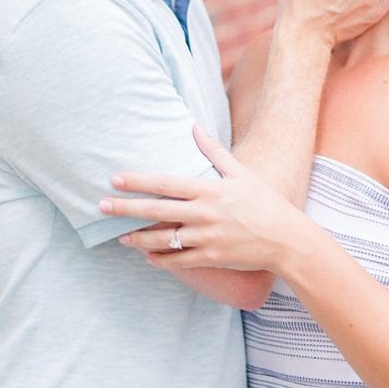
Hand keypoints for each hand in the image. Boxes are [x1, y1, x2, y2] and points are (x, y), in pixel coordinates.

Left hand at [101, 126, 307, 272]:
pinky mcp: (212, 258)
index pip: (165, 183)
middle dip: (125, 209)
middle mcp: (205, 213)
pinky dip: (161, 260)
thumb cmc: (264, 202)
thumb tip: (194, 126)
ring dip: (138, 238)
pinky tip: (147, 257)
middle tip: (101, 206)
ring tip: (120, 237)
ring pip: (163, 239)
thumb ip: (213, 151)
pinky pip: (179, 261)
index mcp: (210, 190)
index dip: (138, 181)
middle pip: (156, 210)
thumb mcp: (241, 173)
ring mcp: (207, 238)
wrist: (287, 240)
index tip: (115, 179)